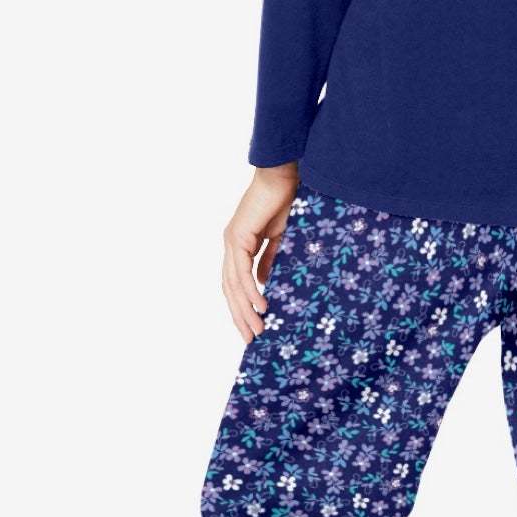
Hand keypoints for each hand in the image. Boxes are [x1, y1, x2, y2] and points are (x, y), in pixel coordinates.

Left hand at [222, 165, 299, 340]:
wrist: (285, 176)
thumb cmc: (286, 202)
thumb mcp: (281, 239)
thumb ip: (271, 260)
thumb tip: (264, 284)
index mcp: (240, 246)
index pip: (237, 284)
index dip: (243, 307)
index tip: (254, 327)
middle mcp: (231, 245)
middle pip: (231, 290)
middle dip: (240, 317)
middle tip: (252, 340)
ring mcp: (232, 241)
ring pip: (234, 284)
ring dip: (245, 310)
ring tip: (258, 330)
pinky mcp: (239, 236)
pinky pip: (242, 271)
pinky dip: (251, 290)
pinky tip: (260, 306)